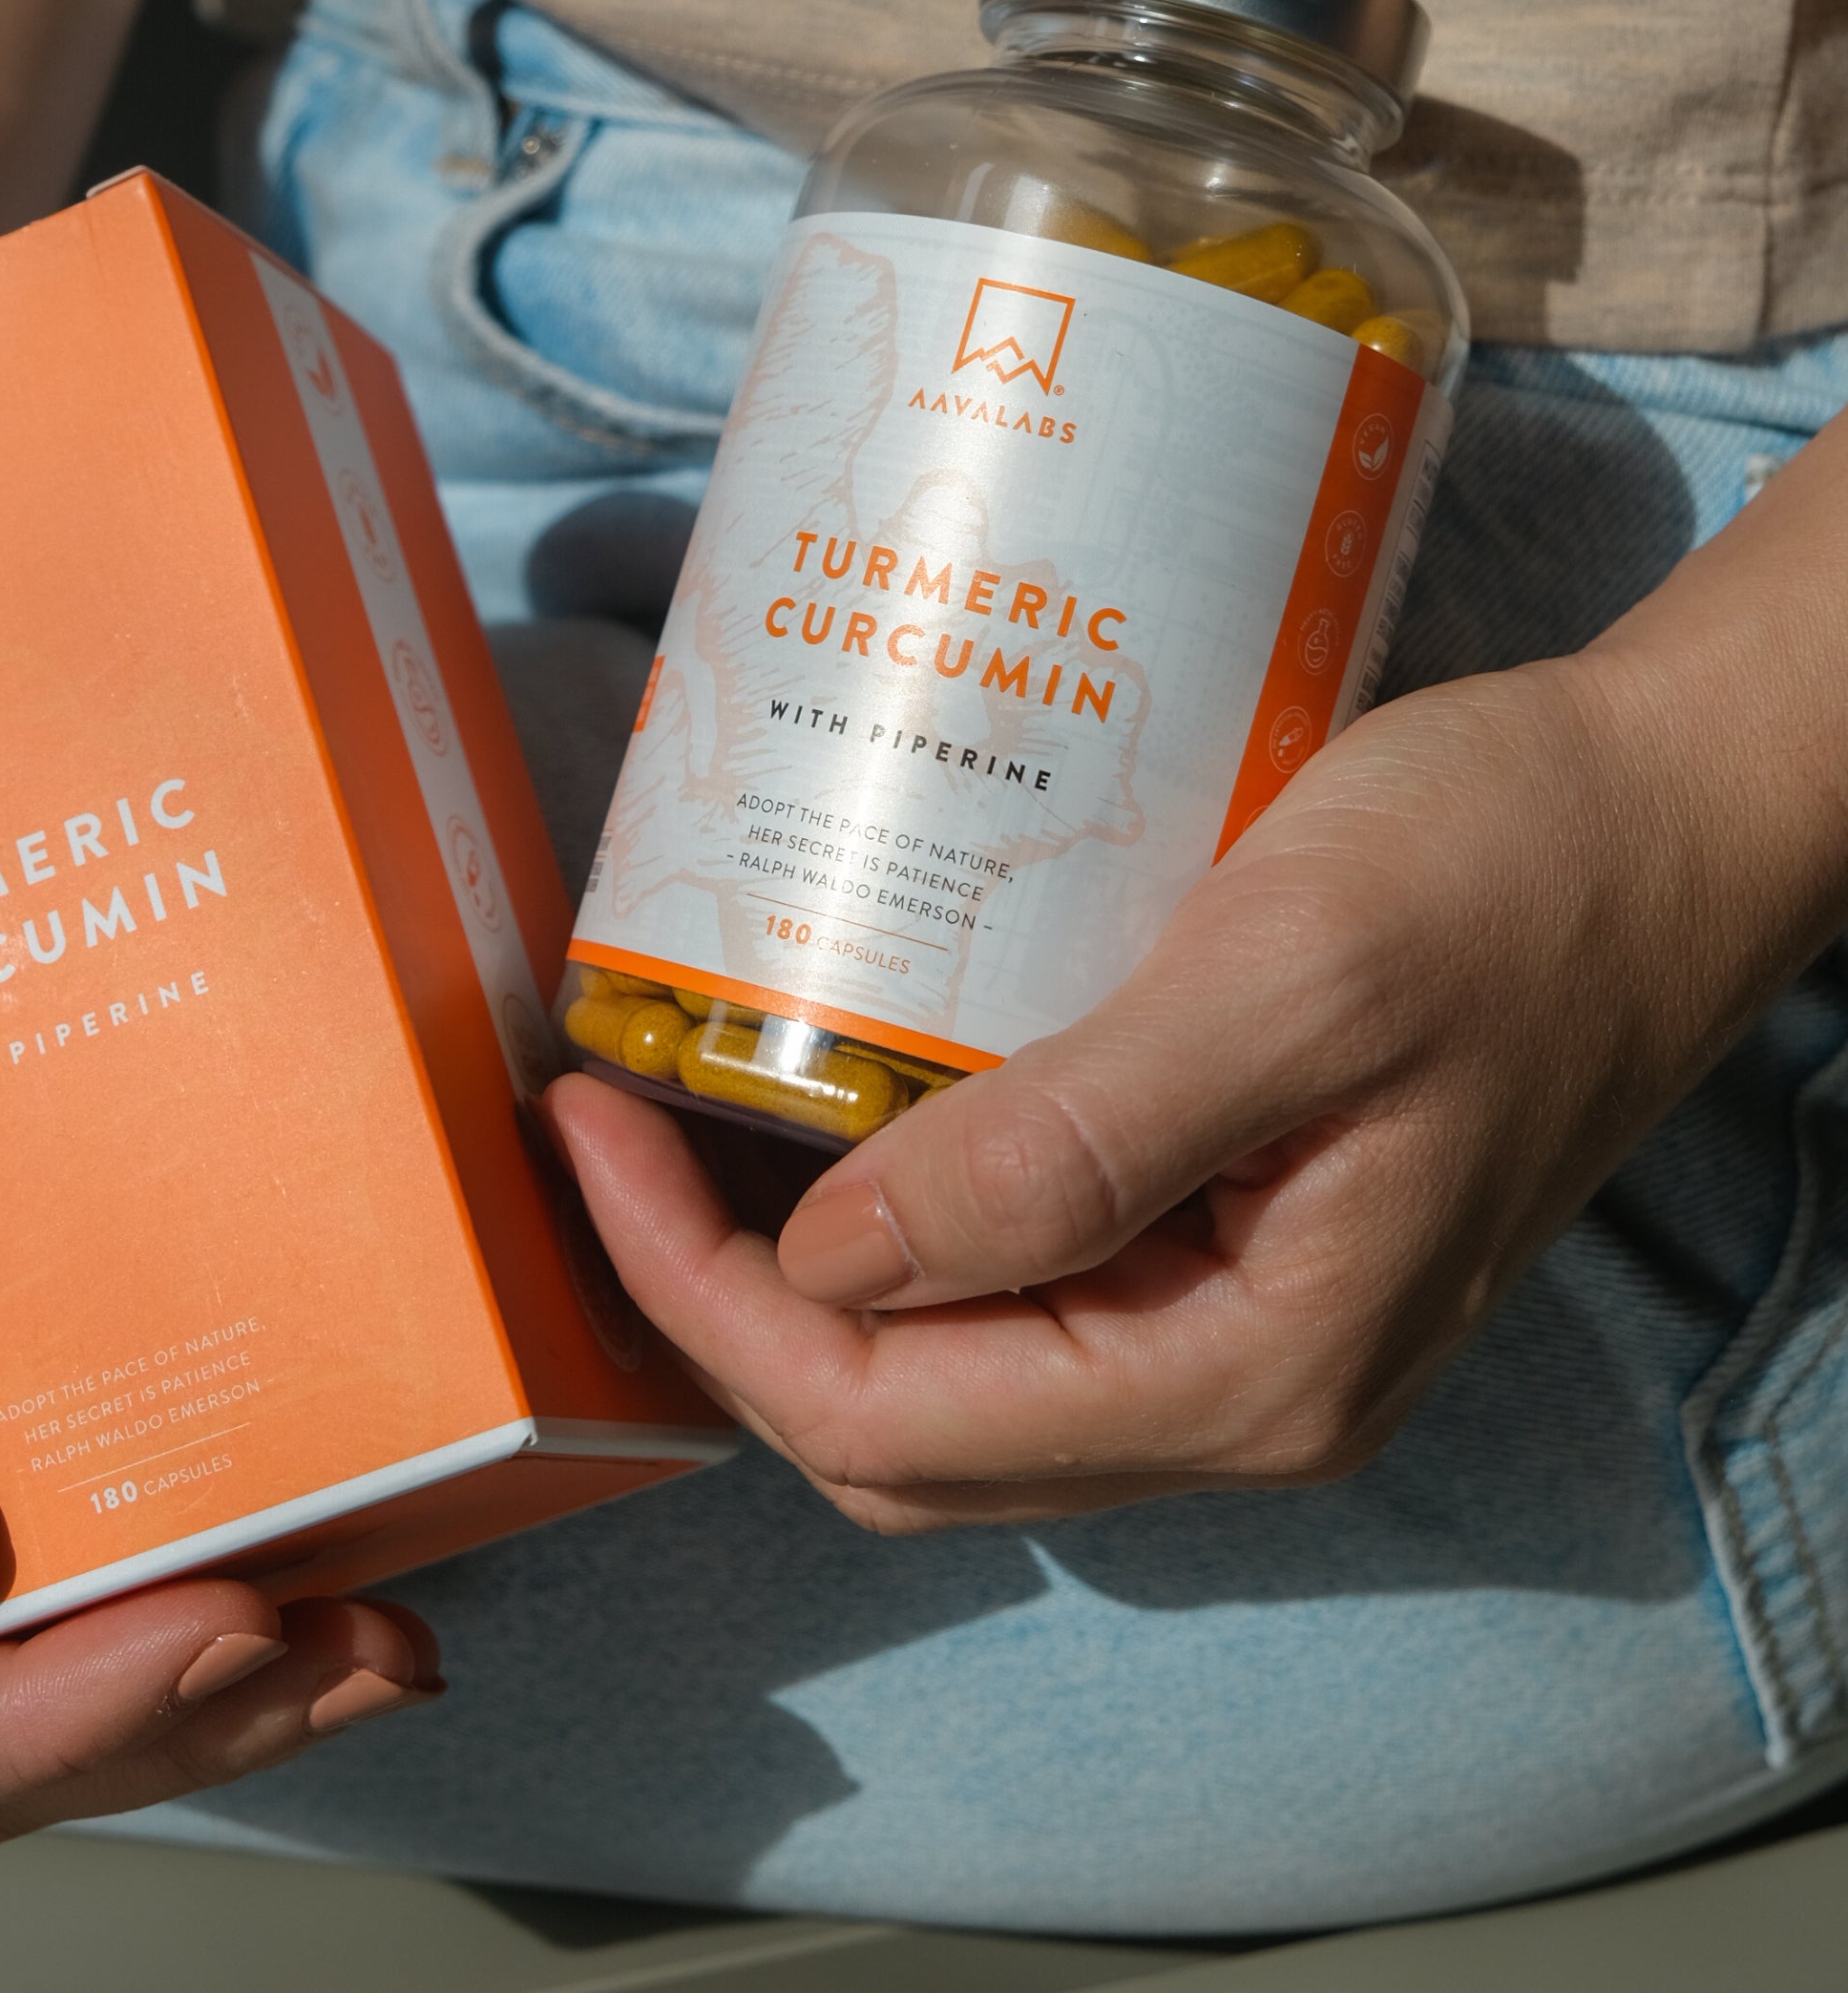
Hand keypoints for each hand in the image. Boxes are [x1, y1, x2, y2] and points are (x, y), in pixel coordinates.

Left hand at [555, 650, 1834, 1531]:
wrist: (1657, 819)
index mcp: (1253, 1370)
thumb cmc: (1506, 868)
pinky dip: (897, 1231)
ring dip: (796, 1276)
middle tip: (616, 1121)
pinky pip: (1019, 1298)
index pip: (890, 1415)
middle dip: (721, 1299)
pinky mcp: (1231, 1249)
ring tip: (690, 1118)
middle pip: (896, 1432)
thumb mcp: (1293, 978)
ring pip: (947, 1381)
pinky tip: (844, 1109)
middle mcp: (1239, 1392)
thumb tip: (839, 1264)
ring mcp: (1236, 1331)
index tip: (592, 1123)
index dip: (705, 1291)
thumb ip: (1076, 1146)